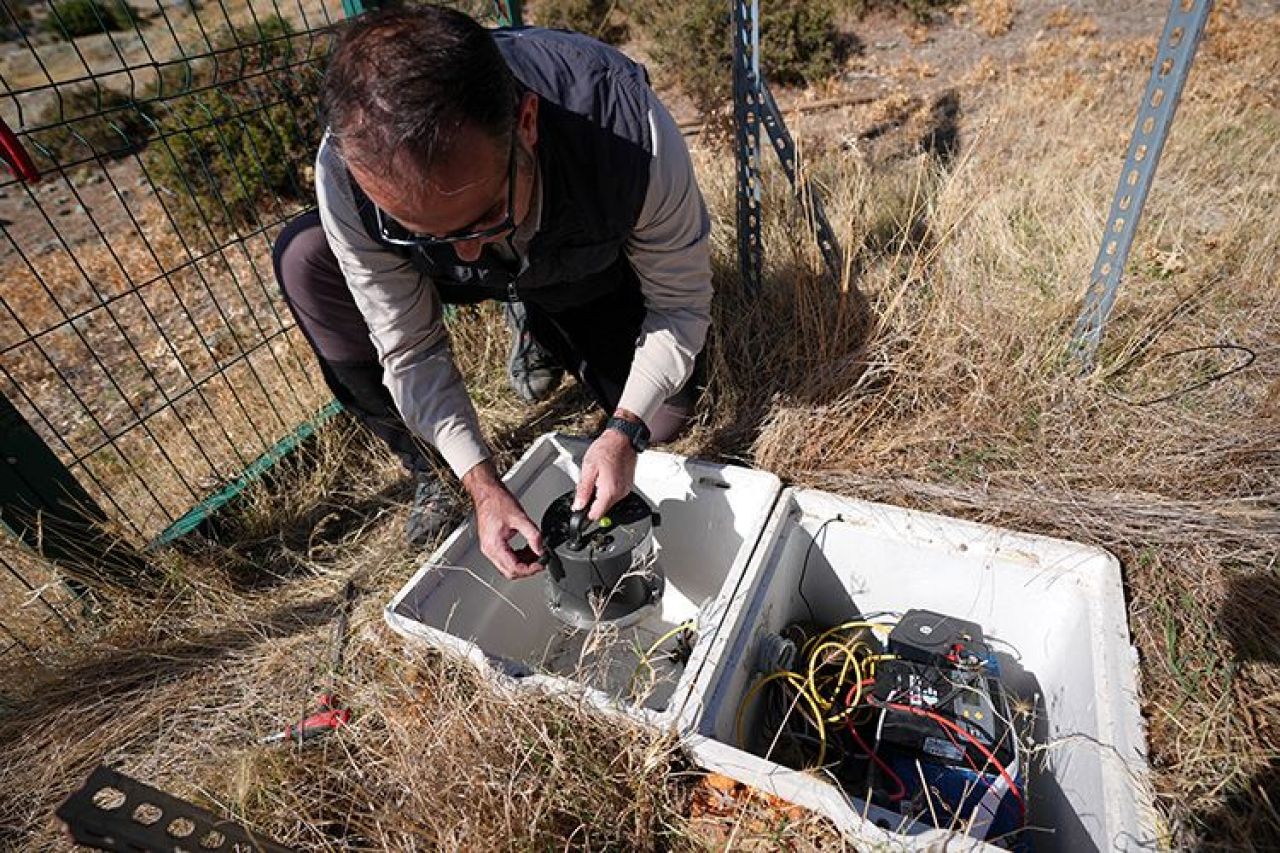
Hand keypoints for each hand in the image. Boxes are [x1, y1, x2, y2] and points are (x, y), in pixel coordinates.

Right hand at [463, 461, 543, 579]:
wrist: (487, 493)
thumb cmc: (497, 502)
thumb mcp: (520, 518)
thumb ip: (533, 535)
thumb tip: (540, 549)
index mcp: (494, 546)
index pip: (514, 568)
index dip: (530, 569)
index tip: (541, 564)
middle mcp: (489, 550)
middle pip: (510, 571)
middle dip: (527, 569)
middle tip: (540, 561)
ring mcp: (489, 548)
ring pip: (508, 566)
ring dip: (523, 563)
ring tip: (535, 553)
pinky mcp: (492, 544)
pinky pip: (506, 558)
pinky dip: (518, 557)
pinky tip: (527, 549)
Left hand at [574, 427, 636, 520]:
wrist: (622, 439)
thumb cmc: (606, 449)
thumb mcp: (588, 468)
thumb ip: (583, 490)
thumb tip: (578, 505)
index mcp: (609, 491)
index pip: (596, 515)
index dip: (585, 513)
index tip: (579, 508)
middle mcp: (620, 493)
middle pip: (603, 509)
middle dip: (592, 501)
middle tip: (588, 485)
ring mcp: (625, 490)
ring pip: (609, 502)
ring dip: (600, 495)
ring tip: (598, 477)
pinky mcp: (628, 486)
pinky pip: (615, 494)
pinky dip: (608, 490)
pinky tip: (605, 476)